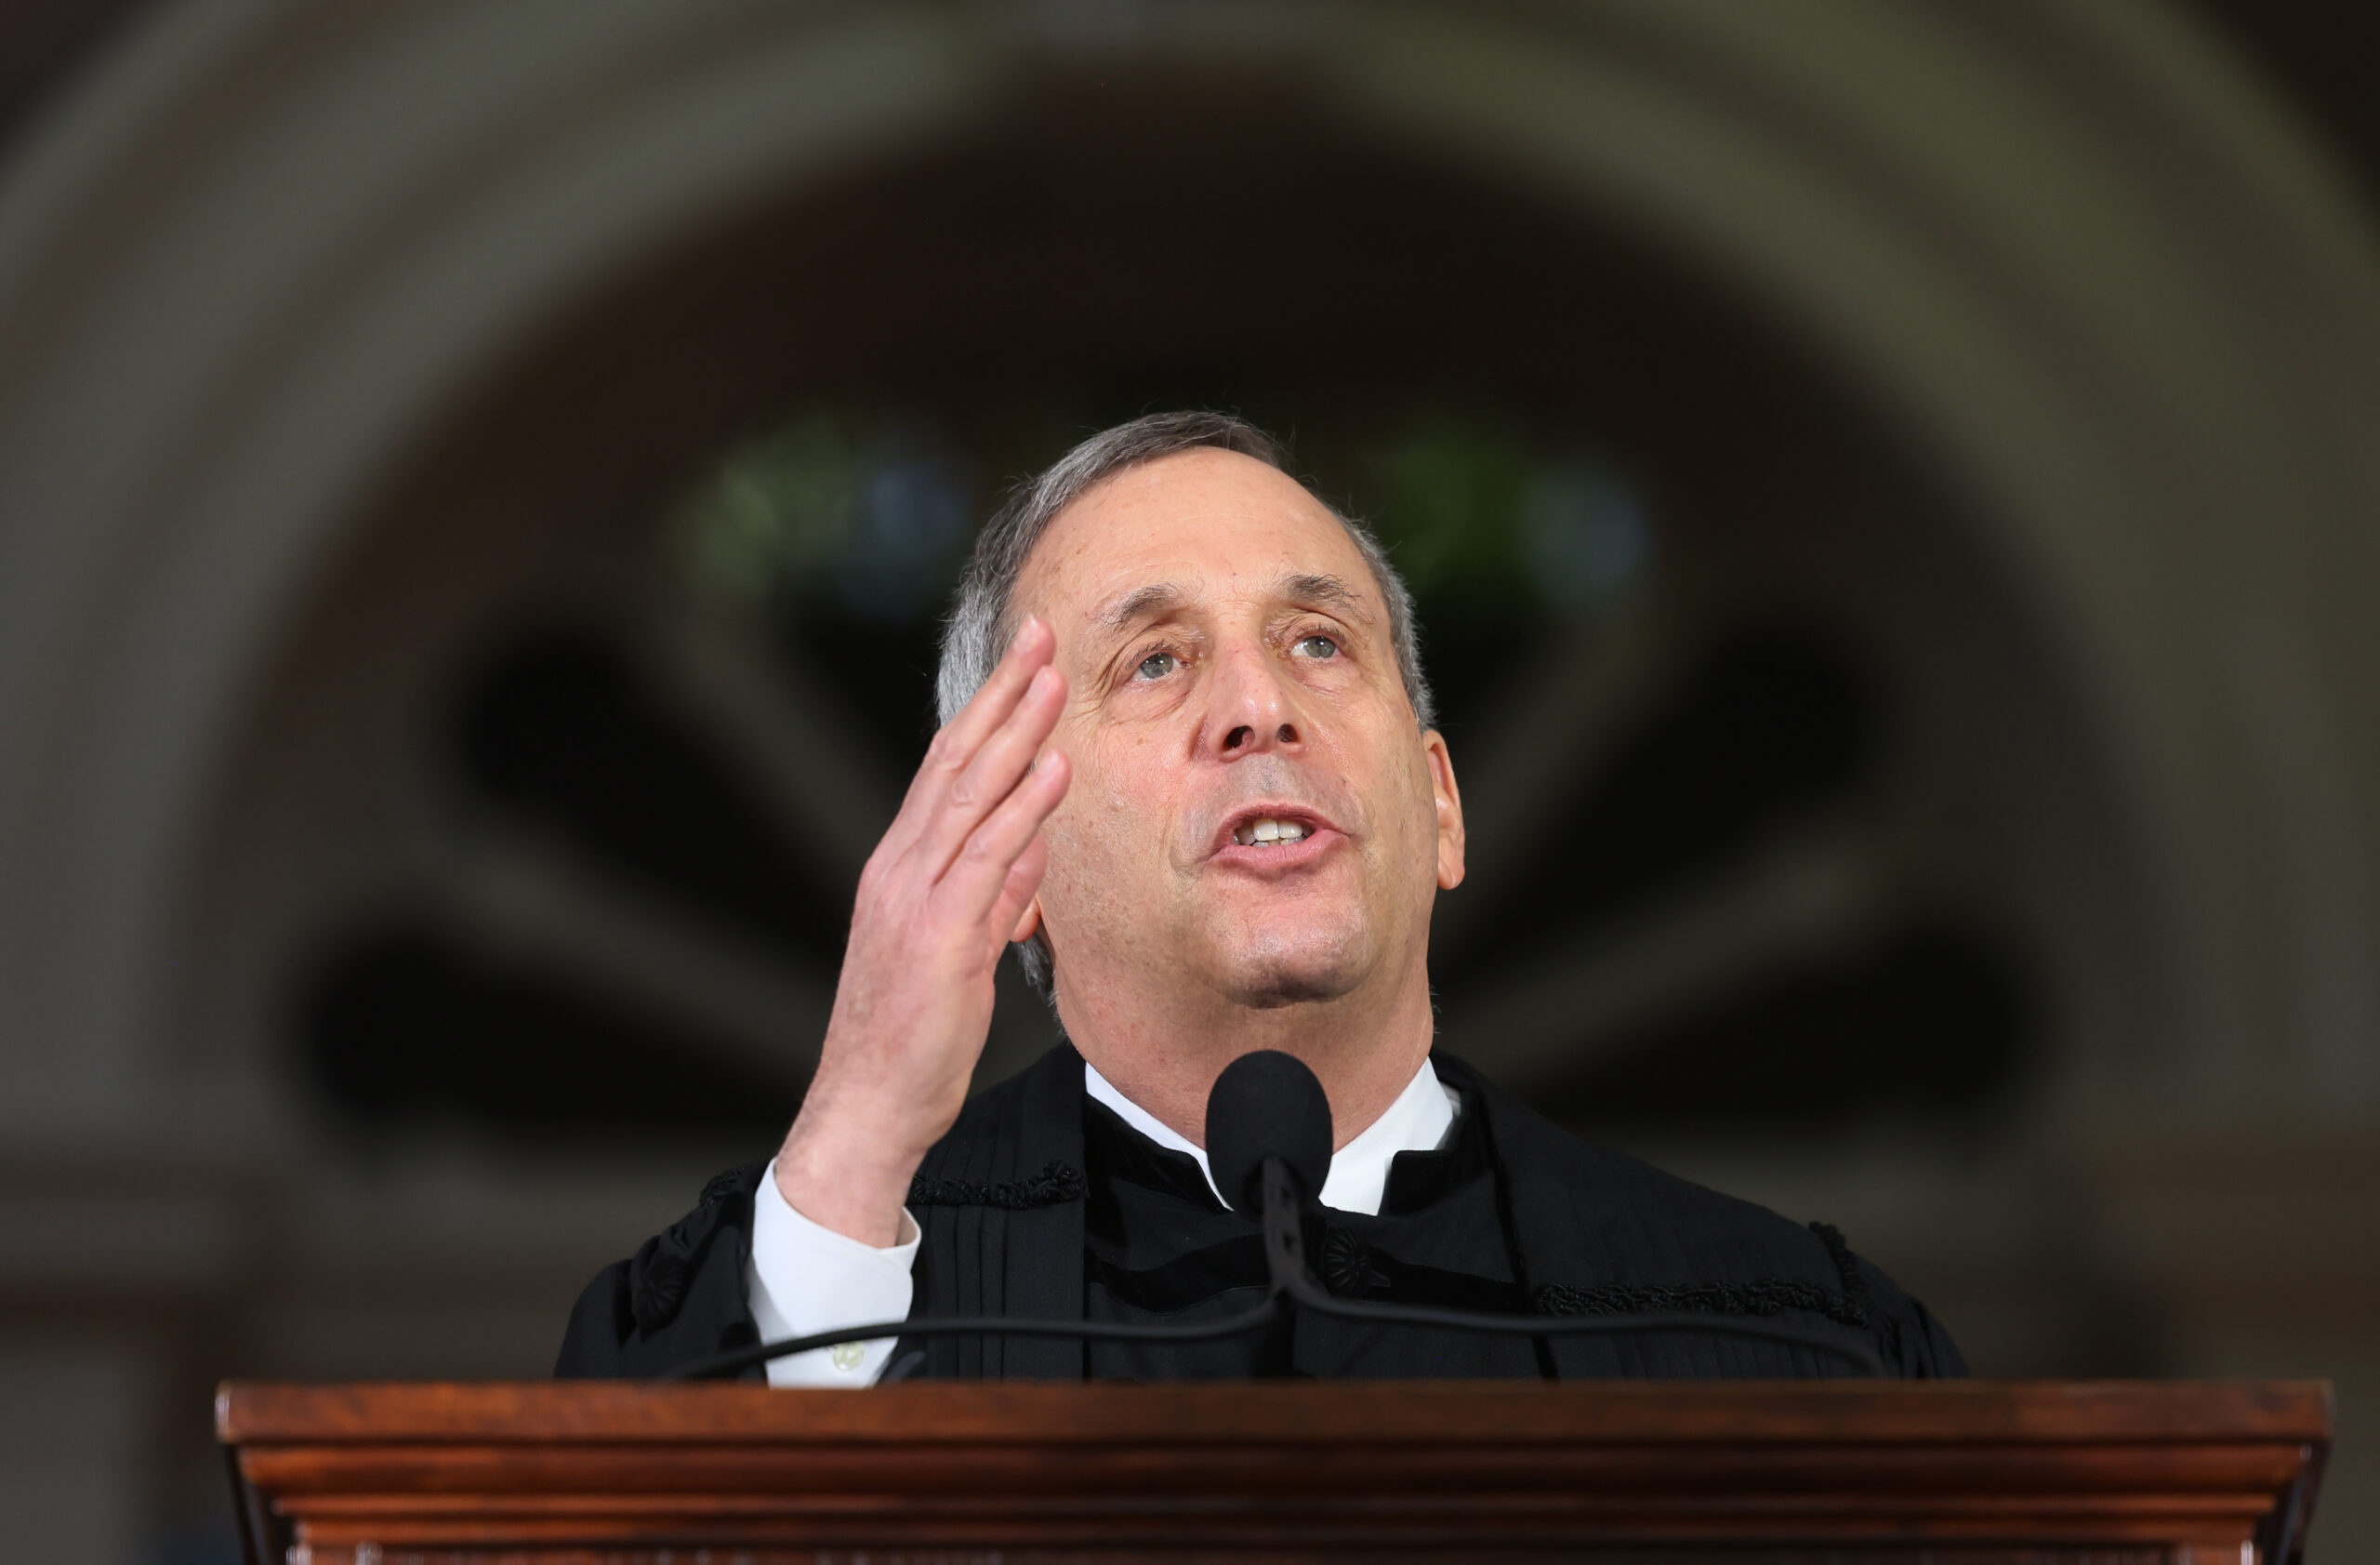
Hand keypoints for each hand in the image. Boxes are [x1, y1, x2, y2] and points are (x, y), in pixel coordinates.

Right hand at [774, 618, 1071, 1245]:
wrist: (866, 1110)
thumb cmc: (911, 1043)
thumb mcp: (962, 960)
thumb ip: (997, 903)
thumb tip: (1035, 854)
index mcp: (902, 870)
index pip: (948, 770)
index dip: (988, 710)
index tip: (1025, 661)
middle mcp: (900, 869)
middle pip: (955, 761)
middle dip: (1001, 692)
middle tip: (1040, 631)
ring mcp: (915, 899)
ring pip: (970, 795)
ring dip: (1017, 730)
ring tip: (1054, 674)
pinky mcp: (938, 937)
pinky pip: (986, 859)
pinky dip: (1022, 809)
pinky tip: (1051, 768)